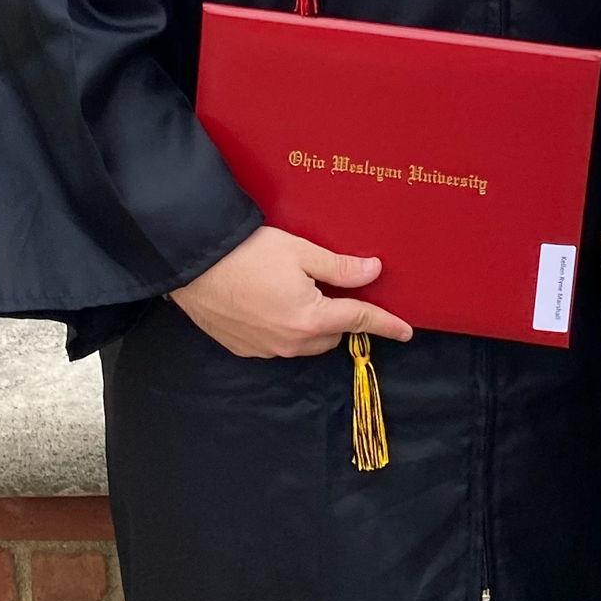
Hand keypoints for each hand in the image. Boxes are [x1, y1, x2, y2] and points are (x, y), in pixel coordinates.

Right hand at [171, 227, 413, 359]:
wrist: (193, 264)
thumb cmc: (249, 252)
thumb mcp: (301, 251)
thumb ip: (341, 267)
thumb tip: (374, 271)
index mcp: (312, 319)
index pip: (360, 320)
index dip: (386, 324)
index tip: (407, 332)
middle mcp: (291, 342)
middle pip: (332, 334)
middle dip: (338, 315)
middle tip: (328, 286)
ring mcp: (266, 349)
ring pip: (305, 342)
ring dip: (311, 324)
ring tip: (296, 291)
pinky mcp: (244, 348)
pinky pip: (277, 343)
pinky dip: (284, 328)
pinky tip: (269, 302)